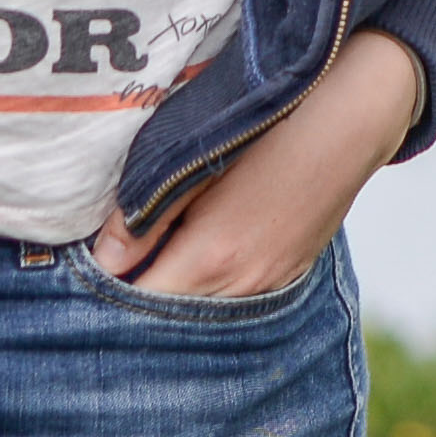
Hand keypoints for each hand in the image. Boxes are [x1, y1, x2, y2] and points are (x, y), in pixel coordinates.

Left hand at [90, 30, 422, 298]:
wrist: (355, 115)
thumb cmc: (268, 124)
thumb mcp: (196, 160)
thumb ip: (145, 216)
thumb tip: (102, 261)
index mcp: (211, 258)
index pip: (137, 308)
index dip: (105, 297)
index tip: (80, 280)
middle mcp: (242, 287)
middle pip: (169, 322)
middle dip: (136, 303)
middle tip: (110, 273)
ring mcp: (272, 285)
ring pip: (202, 313)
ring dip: (173, 296)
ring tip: (150, 261)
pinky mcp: (290, 275)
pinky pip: (234, 301)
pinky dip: (207, 290)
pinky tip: (195, 257)